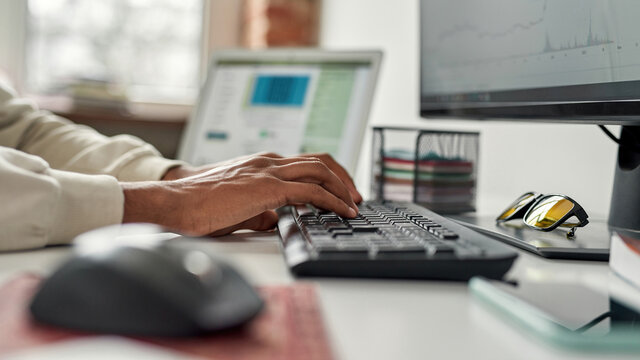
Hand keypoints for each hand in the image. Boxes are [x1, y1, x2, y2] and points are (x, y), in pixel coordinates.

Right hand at [162, 152, 362, 202]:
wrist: (174, 202)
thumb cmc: (199, 205)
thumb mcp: (237, 207)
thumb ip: (259, 211)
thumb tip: (275, 220)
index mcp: (261, 164)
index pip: (305, 162)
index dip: (329, 175)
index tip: (341, 192)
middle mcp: (268, 161)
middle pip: (320, 160)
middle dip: (343, 177)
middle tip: (355, 196)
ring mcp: (268, 171)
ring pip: (320, 170)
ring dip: (342, 187)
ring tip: (354, 205)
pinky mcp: (267, 187)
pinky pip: (311, 190)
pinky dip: (332, 200)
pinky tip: (341, 211)